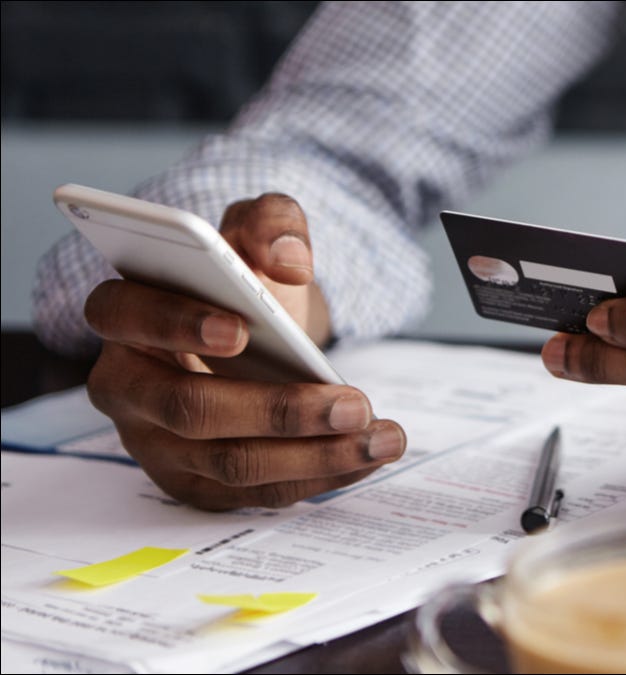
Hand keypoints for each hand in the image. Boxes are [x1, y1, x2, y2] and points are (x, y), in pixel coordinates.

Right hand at [83, 193, 405, 509]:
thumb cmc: (243, 285)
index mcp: (124, 313)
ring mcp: (158, 445)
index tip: (241, 328)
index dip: (176, 324)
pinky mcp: (196, 484)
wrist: (257, 334)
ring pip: (231, 463)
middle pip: (189, 410)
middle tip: (353, 403)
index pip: (125, 316)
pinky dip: (320, 477)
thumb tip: (289, 260)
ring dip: (315, 455)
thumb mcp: (258, 234)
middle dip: (278, 411)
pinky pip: (257, 493)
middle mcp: (128, 387)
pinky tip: (367, 455)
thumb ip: (272, 223)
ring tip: (381, 436)